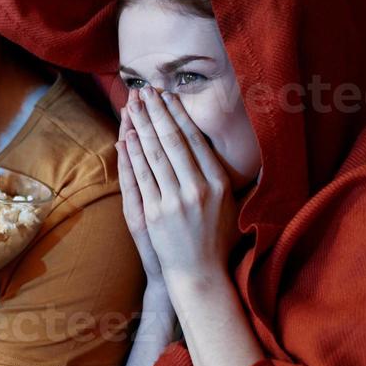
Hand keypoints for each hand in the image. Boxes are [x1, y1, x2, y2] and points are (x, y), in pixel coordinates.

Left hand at [121, 87, 239, 287]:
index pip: (196, 141)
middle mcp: (197, 190)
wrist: (199, 275)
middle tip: (146, 90)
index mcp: (219, 184)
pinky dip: (133, 154)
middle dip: (157, 112)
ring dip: (142, 126)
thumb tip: (239, 153)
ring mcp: (173, 202)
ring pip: (154, 155)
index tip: (169, 96)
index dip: (180, 116)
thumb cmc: (218, 240)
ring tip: (134, 104)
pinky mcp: (153, 214)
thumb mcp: (233, 207)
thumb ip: (233, 179)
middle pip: (173, 142)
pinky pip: (140, 176)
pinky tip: (127, 135)